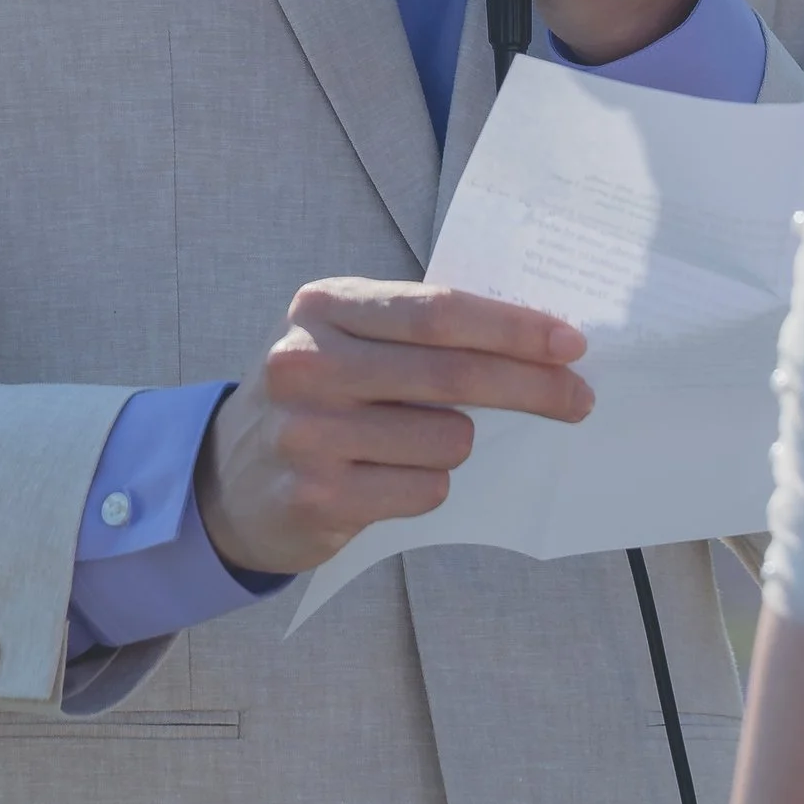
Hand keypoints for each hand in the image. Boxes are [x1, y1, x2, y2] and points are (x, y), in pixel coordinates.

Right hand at [195, 278, 593, 578]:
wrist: (224, 481)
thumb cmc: (317, 401)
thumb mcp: (348, 344)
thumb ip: (419, 335)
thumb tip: (536, 344)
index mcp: (324, 306)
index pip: (438, 311)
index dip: (513, 327)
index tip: (571, 344)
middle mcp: (308, 363)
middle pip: (452, 374)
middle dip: (532, 387)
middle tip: (578, 399)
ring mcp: (307, 433)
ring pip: (447, 440)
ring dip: (458, 446)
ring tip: (417, 445)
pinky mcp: (315, 496)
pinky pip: (422, 490)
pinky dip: (427, 485)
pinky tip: (388, 480)